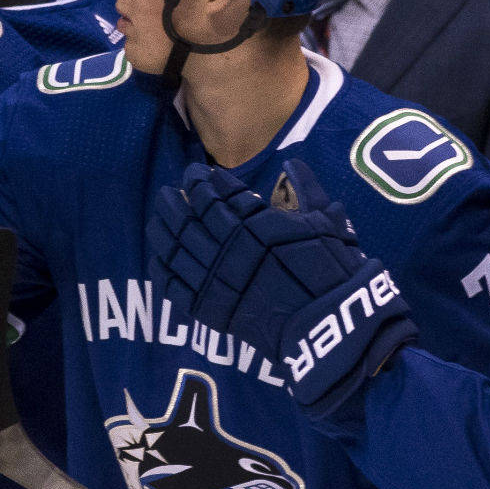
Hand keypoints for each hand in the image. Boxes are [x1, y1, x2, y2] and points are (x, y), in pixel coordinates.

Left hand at [146, 159, 416, 416]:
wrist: (328, 324)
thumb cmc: (332, 272)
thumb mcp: (326, 223)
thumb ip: (307, 190)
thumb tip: (291, 163)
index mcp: (255, 222)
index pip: (218, 193)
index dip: (203, 180)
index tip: (196, 173)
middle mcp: (230, 246)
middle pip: (189, 217)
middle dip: (175, 200)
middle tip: (169, 191)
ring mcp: (216, 277)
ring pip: (175, 247)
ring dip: (163, 229)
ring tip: (157, 217)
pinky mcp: (210, 308)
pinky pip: (174, 286)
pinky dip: (162, 270)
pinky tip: (158, 258)